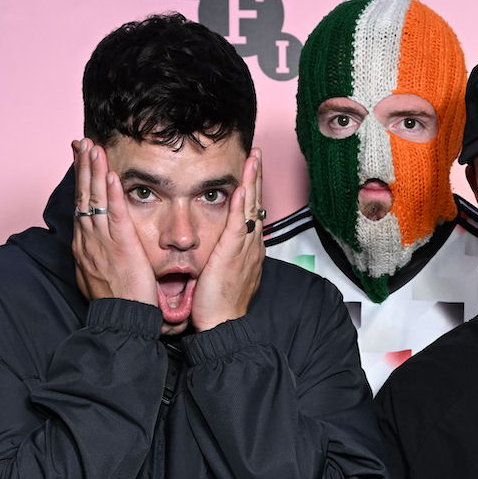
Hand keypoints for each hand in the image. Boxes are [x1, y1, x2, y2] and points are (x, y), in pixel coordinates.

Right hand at [70, 138, 158, 305]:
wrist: (120, 323)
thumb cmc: (116, 303)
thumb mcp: (98, 276)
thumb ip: (97, 258)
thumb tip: (95, 250)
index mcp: (84, 247)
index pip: (81, 206)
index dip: (81, 181)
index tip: (81, 160)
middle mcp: (88, 241)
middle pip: (83, 196)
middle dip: (83, 167)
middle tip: (82, 143)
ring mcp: (102, 243)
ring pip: (94, 200)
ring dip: (94, 171)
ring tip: (93, 148)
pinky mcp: (121, 247)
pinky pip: (115, 215)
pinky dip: (111, 194)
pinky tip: (110, 175)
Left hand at [190, 148, 263, 331]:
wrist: (223, 324)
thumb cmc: (220, 304)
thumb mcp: (225, 273)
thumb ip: (225, 255)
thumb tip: (221, 246)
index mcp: (249, 249)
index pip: (252, 212)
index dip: (253, 189)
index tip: (251, 171)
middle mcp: (251, 246)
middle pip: (256, 204)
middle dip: (257, 177)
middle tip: (257, 154)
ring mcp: (245, 249)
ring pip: (251, 209)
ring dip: (252, 182)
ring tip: (253, 159)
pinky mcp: (233, 254)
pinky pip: (238, 225)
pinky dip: (241, 206)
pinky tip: (242, 188)